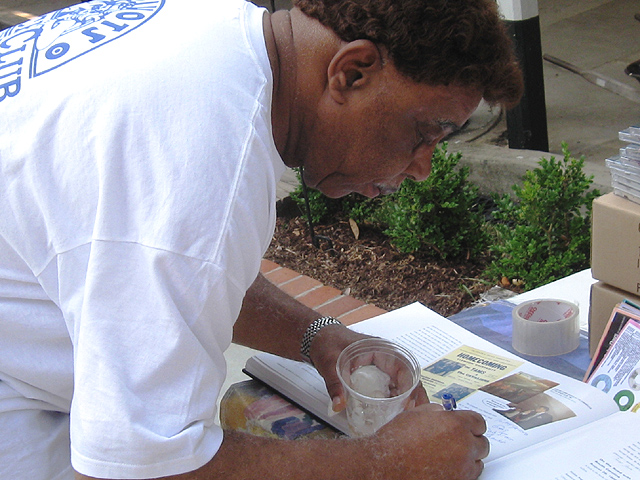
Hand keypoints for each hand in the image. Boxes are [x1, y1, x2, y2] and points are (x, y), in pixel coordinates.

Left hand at [309, 326, 428, 412]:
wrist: (318, 338)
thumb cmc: (327, 343)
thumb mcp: (329, 363)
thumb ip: (335, 384)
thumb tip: (339, 405)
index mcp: (379, 349)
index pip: (403, 368)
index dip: (409, 386)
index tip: (408, 404)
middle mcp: (385, 357)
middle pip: (407, 376)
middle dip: (414, 396)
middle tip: (415, 416)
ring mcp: (381, 365)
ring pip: (401, 382)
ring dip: (405, 398)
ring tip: (406, 418)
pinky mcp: (375, 373)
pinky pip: (390, 385)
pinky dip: (394, 398)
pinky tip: (392, 412)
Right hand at [367, 403, 489, 479]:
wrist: (386, 464)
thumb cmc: (396, 441)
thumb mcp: (415, 415)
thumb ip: (435, 412)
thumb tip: (441, 413)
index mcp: (455, 424)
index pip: (479, 422)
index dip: (471, 423)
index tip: (467, 426)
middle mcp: (463, 445)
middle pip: (483, 443)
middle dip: (472, 440)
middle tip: (458, 440)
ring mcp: (462, 467)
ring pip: (478, 461)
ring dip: (469, 457)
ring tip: (451, 455)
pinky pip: (469, 476)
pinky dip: (463, 472)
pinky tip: (449, 467)